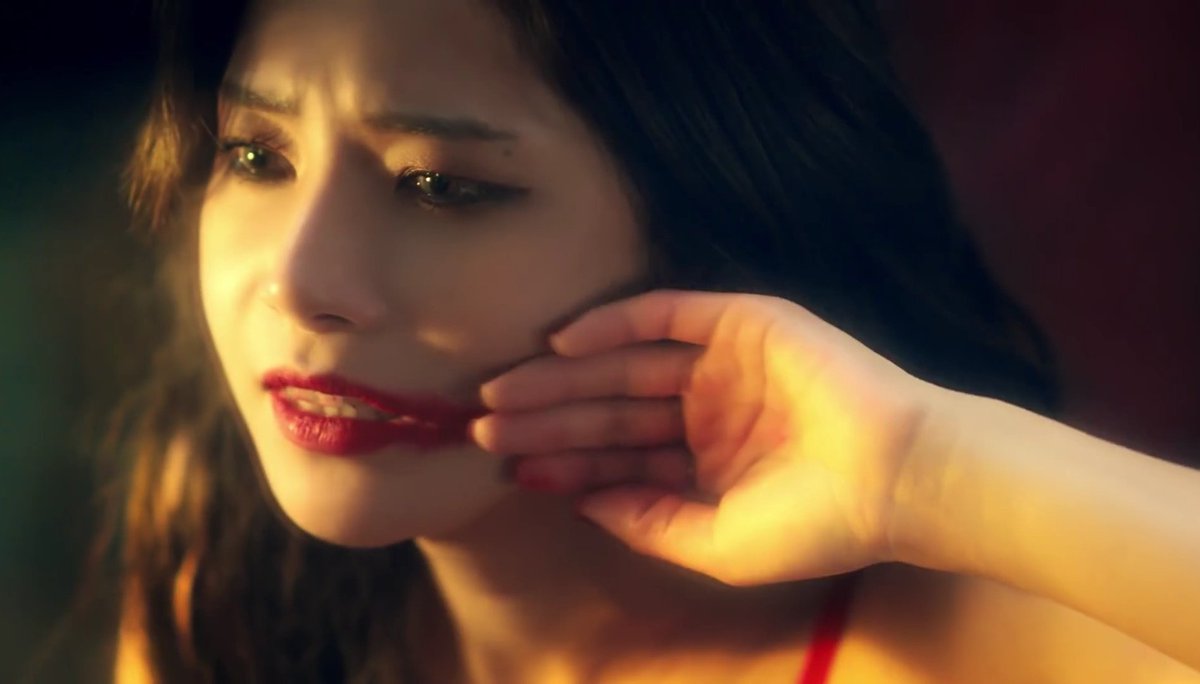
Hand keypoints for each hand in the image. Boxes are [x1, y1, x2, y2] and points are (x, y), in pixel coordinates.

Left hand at [470, 289, 939, 585]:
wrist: (894, 477)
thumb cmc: (816, 523)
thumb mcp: (716, 544)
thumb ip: (648, 524)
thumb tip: (582, 505)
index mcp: (701, 461)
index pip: (616, 456)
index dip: (562, 462)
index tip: (508, 469)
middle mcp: (703, 408)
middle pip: (608, 408)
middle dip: (548, 419)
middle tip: (483, 427)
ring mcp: (721, 362)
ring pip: (624, 363)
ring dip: (565, 376)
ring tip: (504, 392)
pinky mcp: (741, 321)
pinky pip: (665, 314)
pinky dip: (614, 322)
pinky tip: (563, 342)